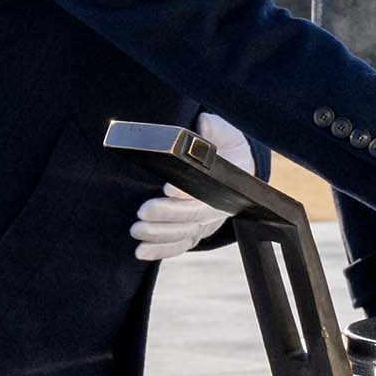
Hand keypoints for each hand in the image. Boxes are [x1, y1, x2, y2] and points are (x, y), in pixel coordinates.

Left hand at [129, 112, 250, 262]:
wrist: (237, 169)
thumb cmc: (228, 148)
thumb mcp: (227, 133)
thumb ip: (215, 128)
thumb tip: (203, 124)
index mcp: (228, 184)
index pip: (208, 192)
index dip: (186, 193)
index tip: (166, 189)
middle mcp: (219, 207)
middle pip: (193, 217)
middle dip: (167, 216)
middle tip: (143, 211)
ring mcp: (206, 223)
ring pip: (184, 234)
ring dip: (159, 235)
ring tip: (137, 230)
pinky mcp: (194, 232)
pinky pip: (179, 246)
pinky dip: (160, 251)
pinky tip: (140, 251)